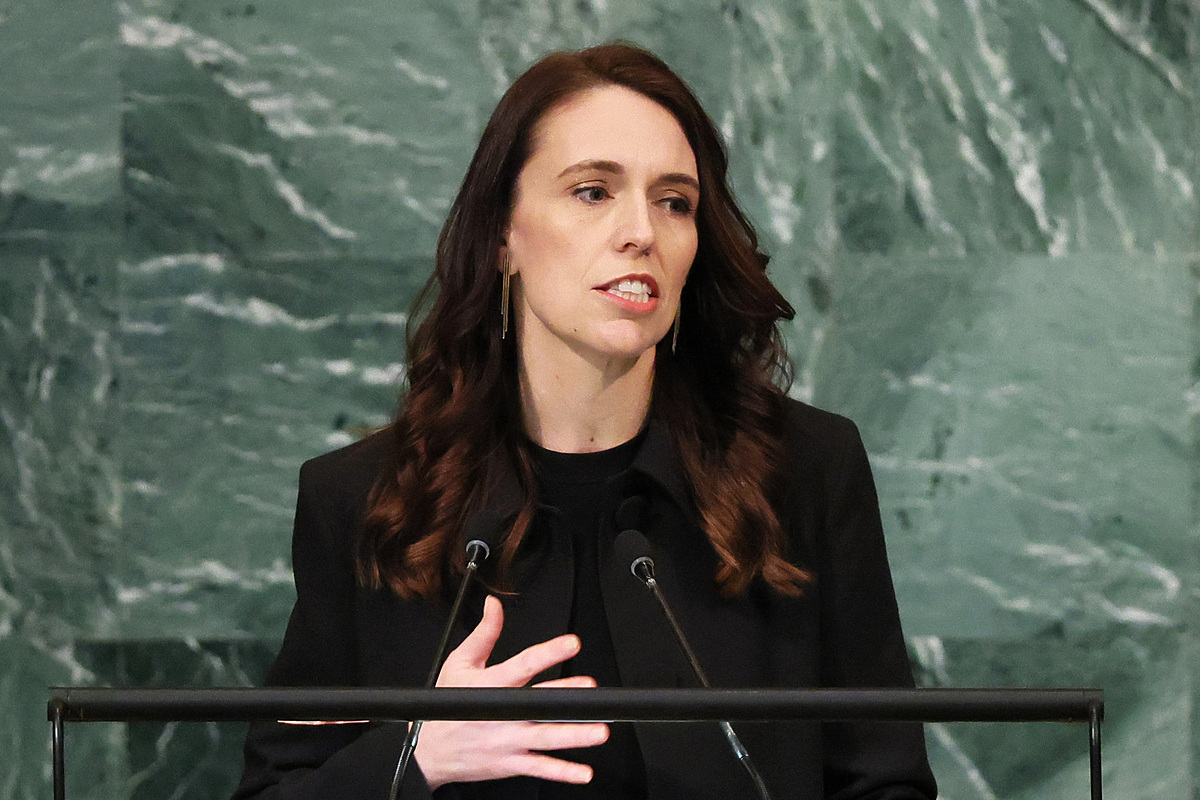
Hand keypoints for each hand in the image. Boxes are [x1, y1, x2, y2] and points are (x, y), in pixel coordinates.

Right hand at [413, 595, 608, 789]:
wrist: (428, 751)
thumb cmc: (446, 707)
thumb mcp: (459, 663)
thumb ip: (484, 633)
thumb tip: (494, 605)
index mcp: (491, 685)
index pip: (524, 664)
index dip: (548, 652)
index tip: (571, 643)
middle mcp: (503, 713)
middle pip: (539, 703)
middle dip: (565, 695)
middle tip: (589, 688)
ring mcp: (508, 740)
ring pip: (546, 738)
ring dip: (573, 735)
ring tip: (598, 731)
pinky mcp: (510, 763)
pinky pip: (540, 768)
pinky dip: (562, 772)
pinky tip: (583, 772)